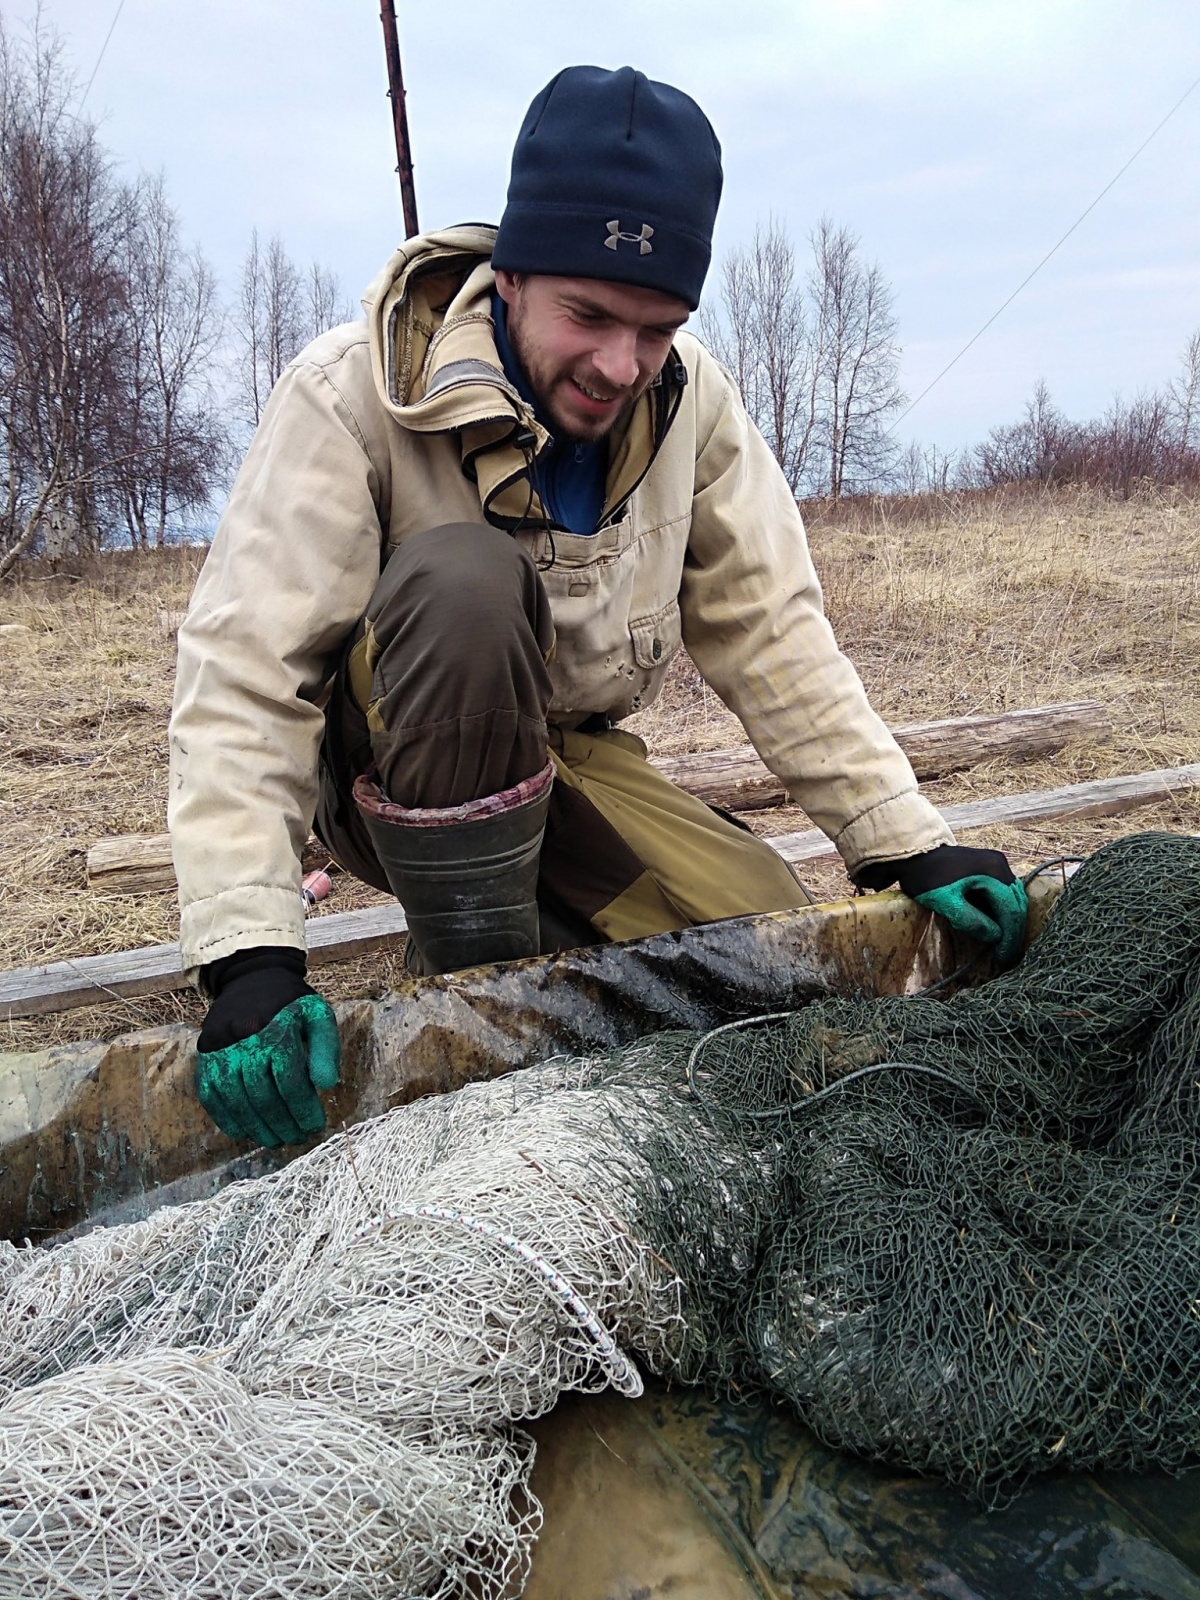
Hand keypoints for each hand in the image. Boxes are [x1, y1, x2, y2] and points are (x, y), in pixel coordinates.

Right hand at [196, 947, 340, 1146]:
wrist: (251, 980)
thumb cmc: (291, 1005)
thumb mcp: (318, 1017)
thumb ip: (326, 1049)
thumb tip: (325, 1085)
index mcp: (277, 1031)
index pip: (289, 1082)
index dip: (303, 1109)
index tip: (315, 1126)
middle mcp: (245, 1041)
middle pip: (263, 1096)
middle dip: (283, 1124)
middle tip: (298, 1138)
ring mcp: (220, 1051)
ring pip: (237, 1101)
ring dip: (258, 1128)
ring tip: (276, 1140)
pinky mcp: (205, 1058)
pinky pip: (212, 1098)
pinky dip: (228, 1120)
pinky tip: (246, 1132)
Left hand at [856, 844, 1028, 967]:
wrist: (914, 854)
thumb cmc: (926, 877)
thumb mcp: (945, 902)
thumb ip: (970, 919)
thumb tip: (996, 936)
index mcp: (993, 871)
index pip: (1011, 909)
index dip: (1010, 936)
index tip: (1004, 957)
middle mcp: (1000, 864)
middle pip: (1016, 903)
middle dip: (1013, 931)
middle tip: (1006, 955)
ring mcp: (996, 863)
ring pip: (1012, 898)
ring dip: (1008, 922)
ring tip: (1001, 944)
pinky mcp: (990, 866)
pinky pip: (1002, 892)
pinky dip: (1000, 910)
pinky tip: (994, 926)